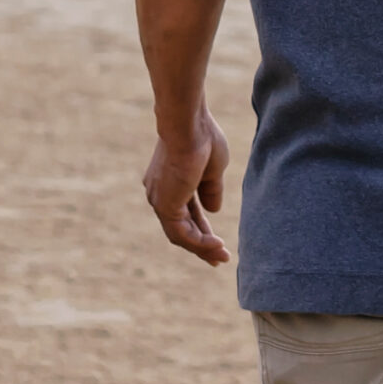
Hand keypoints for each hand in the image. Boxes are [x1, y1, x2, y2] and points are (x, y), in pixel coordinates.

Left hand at [143, 107, 230, 265]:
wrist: (189, 125)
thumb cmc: (203, 138)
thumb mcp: (213, 169)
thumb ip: (211, 190)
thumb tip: (213, 211)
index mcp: (171, 183)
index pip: (187, 213)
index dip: (203, 228)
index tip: (218, 241)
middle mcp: (161, 195)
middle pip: (182, 228)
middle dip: (202, 244)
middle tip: (219, 258)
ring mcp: (160, 201)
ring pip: (180, 235)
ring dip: (202, 247)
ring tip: (222, 256)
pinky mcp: (165, 206)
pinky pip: (182, 233)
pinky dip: (199, 242)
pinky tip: (216, 245)